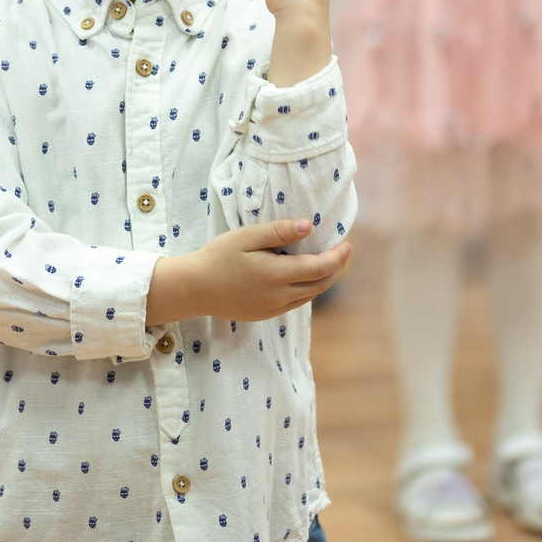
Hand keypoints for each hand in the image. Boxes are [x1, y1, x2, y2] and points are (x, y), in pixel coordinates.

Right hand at [146, 219, 350, 325]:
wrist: (194, 289)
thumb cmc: (218, 257)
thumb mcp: (246, 237)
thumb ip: (278, 232)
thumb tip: (309, 226)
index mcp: (276, 275)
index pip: (320, 268)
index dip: (338, 257)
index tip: (348, 244)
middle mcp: (279, 296)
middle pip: (320, 285)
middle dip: (336, 268)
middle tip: (343, 252)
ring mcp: (273, 308)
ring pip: (310, 296)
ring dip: (324, 280)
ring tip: (328, 262)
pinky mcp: (266, 314)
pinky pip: (296, 303)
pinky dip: (307, 289)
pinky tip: (304, 276)